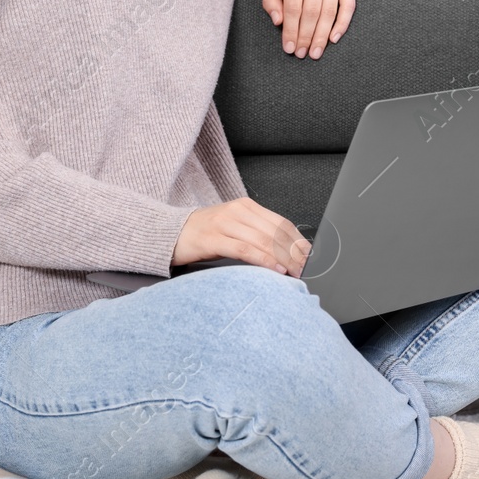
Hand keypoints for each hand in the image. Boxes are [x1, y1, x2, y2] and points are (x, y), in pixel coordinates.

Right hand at [172, 197, 311, 276]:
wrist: (170, 233)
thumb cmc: (204, 233)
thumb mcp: (234, 228)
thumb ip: (257, 235)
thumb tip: (286, 253)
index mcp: (246, 206)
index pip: (281, 222)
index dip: (298, 240)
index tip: (308, 256)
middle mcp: (238, 211)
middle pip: (275, 232)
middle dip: (294, 253)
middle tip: (304, 268)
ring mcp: (225, 223)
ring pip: (263, 240)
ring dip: (283, 258)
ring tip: (294, 272)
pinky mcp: (213, 238)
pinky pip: (245, 249)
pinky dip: (264, 260)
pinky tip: (275, 269)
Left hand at [262, 0, 354, 59]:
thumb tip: (278, 22)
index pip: (293, 7)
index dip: (291, 31)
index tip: (289, 48)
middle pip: (312, 11)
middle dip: (306, 36)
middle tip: (303, 54)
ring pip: (330, 10)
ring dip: (322, 35)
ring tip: (316, 52)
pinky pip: (348, 4)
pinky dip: (342, 23)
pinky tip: (334, 38)